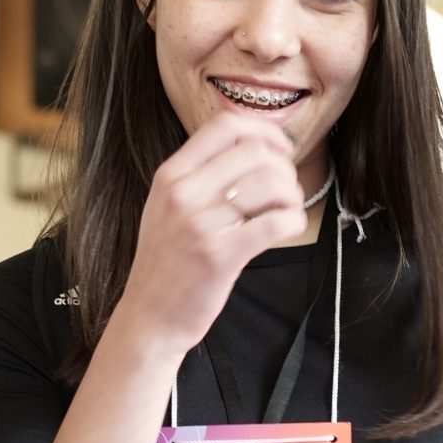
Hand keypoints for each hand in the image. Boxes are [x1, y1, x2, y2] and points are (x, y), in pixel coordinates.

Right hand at [112, 115, 307, 356]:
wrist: (149, 316)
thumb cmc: (166, 262)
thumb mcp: (166, 206)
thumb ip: (199, 175)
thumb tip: (253, 147)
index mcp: (171, 175)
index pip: (224, 126)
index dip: (263, 131)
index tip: (279, 148)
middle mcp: (183, 193)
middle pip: (255, 152)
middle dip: (283, 167)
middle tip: (283, 190)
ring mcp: (201, 224)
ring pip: (271, 184)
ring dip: (291, 194)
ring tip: (284, 210)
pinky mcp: (222, 255)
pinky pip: (277, 222)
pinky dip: (293, 220)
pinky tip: (285, 228)